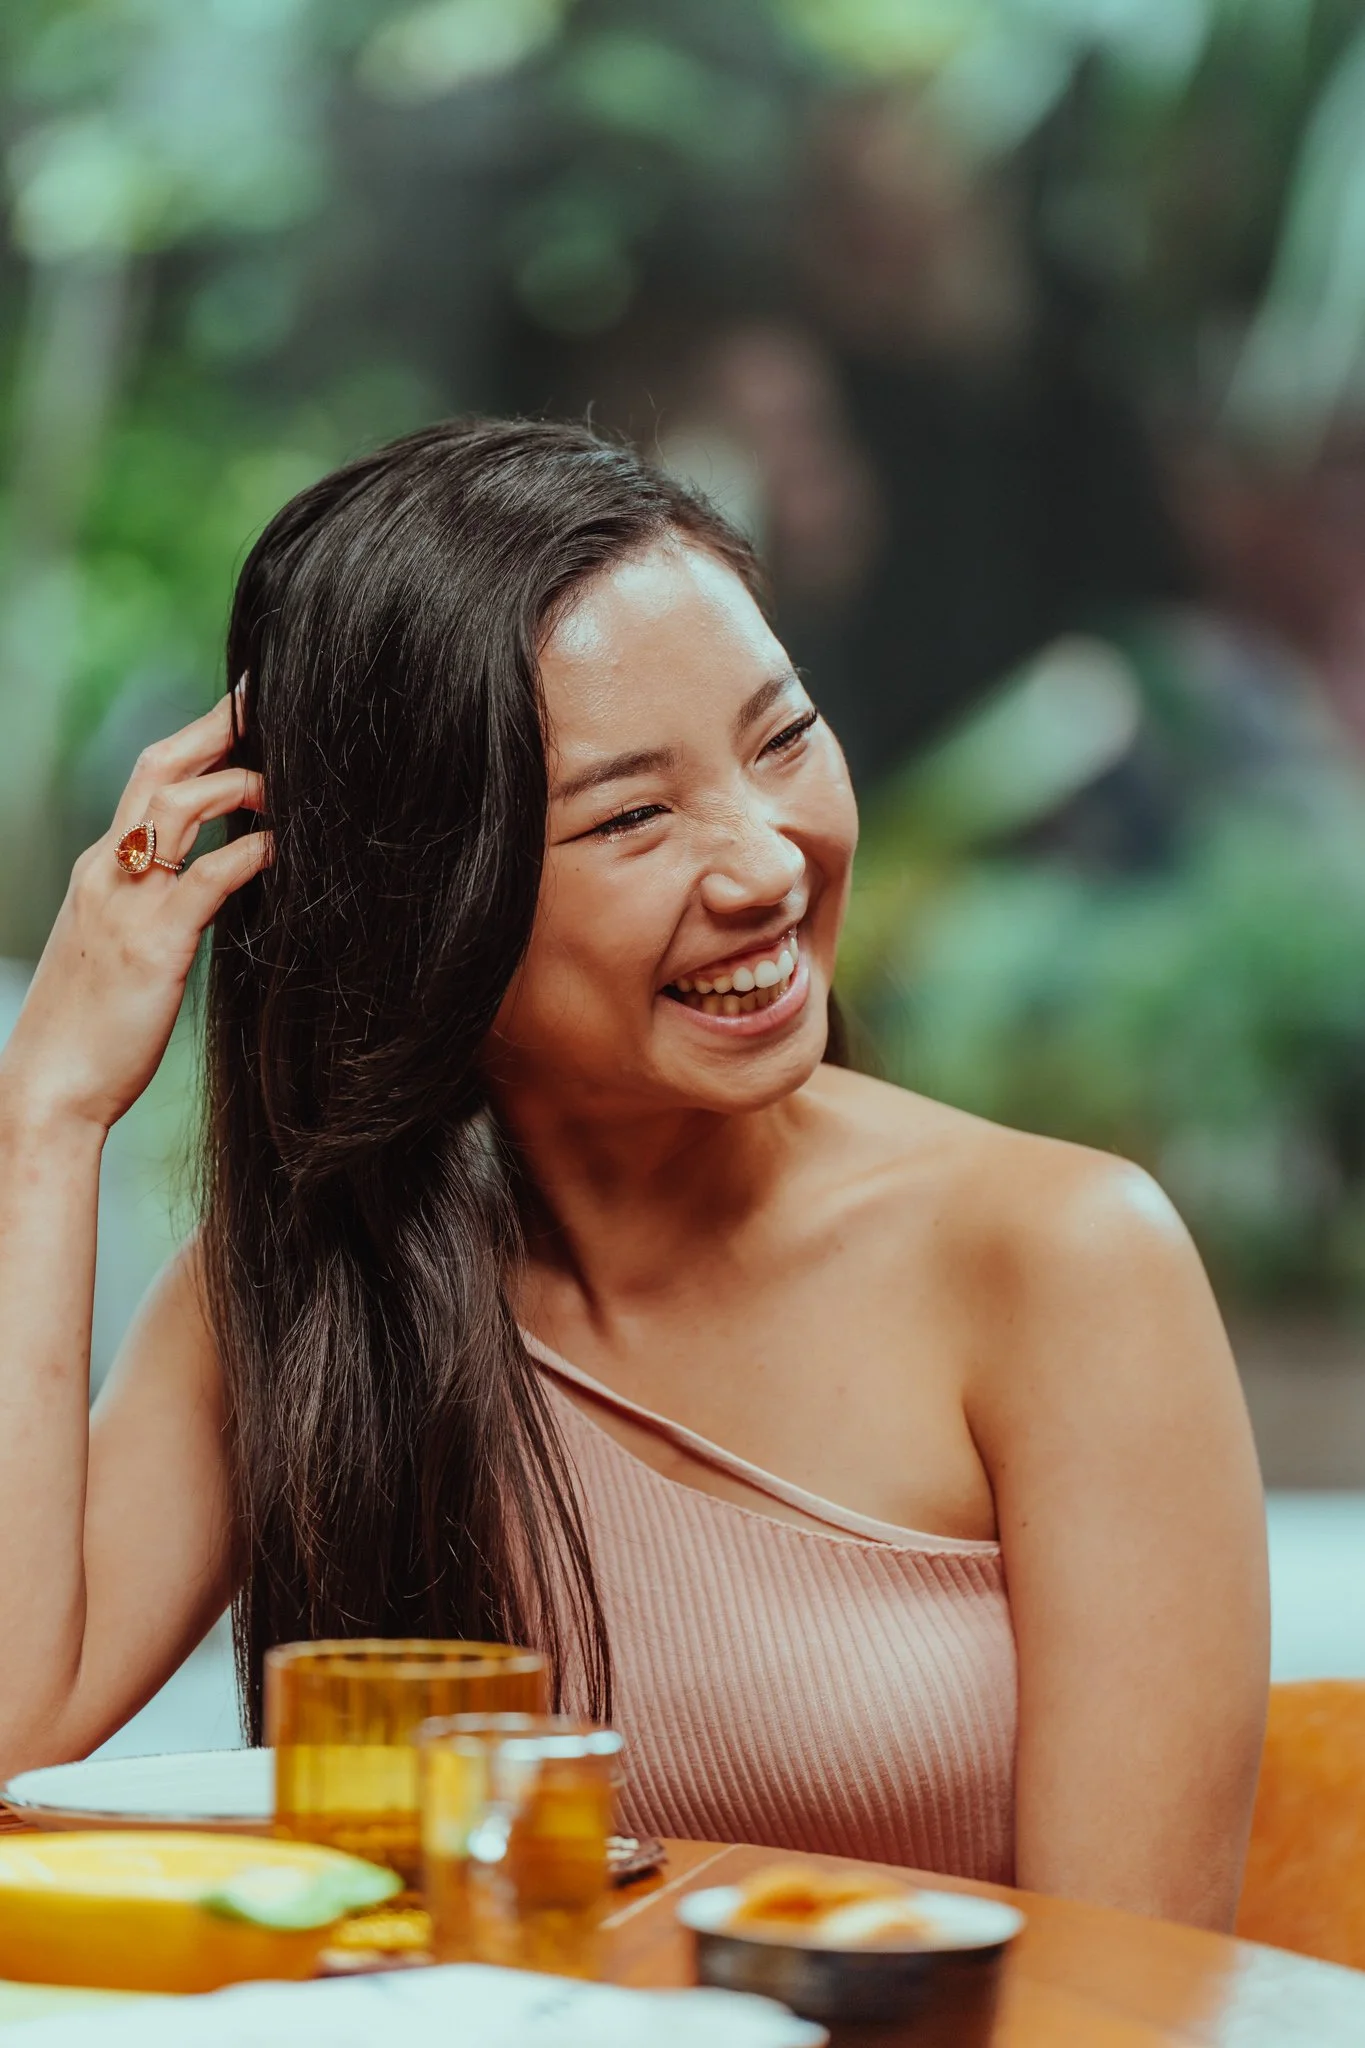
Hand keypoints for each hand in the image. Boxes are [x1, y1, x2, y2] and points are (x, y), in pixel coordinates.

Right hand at [0, 693, 270, 1133]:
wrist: (49, 1090)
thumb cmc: (91, 1030)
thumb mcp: (121, 947)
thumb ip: (156, 905)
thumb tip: (210, 883)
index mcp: (101, 868)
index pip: (147, 778)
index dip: (196, 737)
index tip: (243, 710)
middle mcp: (108, 870)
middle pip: (160, 769)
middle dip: (217, 728)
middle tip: (271, 701)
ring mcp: (126, 902)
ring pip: (181, 806)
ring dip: (242, 783)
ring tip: (293, 781)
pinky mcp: (152, 942)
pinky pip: (209, 876)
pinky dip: (253, 851)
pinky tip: (286, 847)